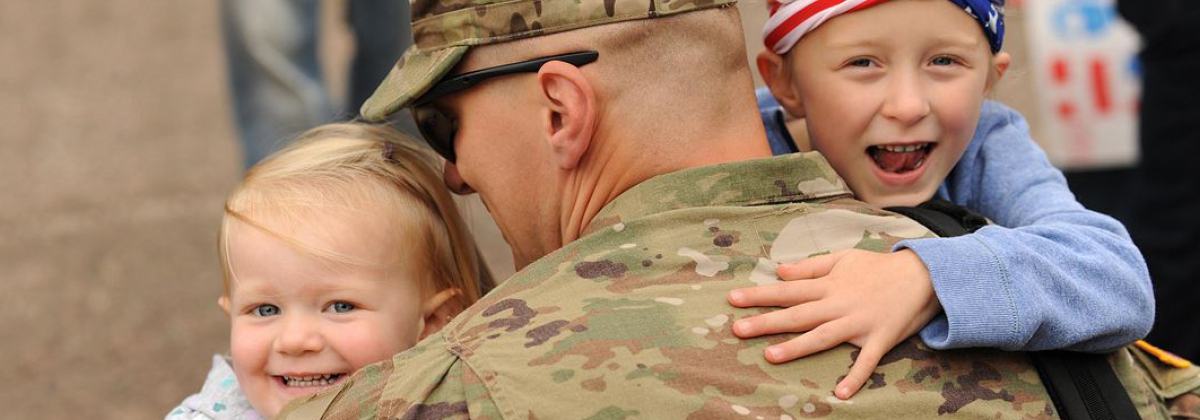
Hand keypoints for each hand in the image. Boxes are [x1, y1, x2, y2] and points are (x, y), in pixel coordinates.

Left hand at [727, 249, 940, 399]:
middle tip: (736, 329)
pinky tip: (840, 393)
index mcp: (829, 284)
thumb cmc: (878, 267)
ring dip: (797, 347)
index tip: (732, 299)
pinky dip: (855, 376)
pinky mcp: (880, 339)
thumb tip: (778, 270)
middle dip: (766, 322)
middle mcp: (839, 304)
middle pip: (797, 314)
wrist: (924, 274)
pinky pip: (866, 361)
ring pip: (822, 336)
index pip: (787, 290)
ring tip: (770, 356)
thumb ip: (810, 266)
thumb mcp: (842, 258)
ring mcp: (859, 323)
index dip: (759, 295)